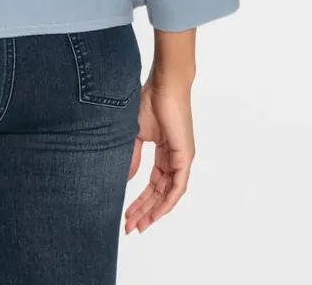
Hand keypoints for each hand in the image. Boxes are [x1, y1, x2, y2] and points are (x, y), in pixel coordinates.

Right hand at [124, 73, 194, 232]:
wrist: (163, 84)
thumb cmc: (150, 100)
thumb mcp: (135, 133)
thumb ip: (133, 156)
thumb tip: (127, 179)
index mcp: (164, 153)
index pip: (153, 184)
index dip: (140, 201)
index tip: (127, 215)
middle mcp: (175, 159)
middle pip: (159, 193)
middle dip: (144, 211)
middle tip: (130, 227)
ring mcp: (181, 158)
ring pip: (169, 194)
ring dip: (154, 210)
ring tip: (139, 225)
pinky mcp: (185, 156)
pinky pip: (178, 186)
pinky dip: (168, 201)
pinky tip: (156, 213)